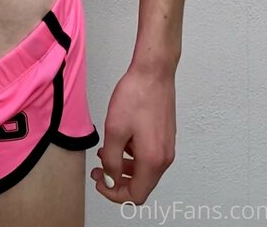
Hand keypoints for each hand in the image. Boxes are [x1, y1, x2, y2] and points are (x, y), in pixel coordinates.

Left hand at [90, 63, 175, 204]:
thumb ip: (112, 161)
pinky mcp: (166, 136)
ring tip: (106, 152)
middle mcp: (164, 158)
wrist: (153, 72)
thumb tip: (111, 180)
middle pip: (141, 185)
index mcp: (152, 160)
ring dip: (124, 167)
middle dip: (117, 180)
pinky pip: (149, 156)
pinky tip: (120, 140)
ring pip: (144, 170)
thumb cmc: (136, 96)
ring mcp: (167, 147)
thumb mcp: (114, 130)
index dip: (114, 193)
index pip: (135, 195)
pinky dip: (133, 155)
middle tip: (99, 169)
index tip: (100, 181)